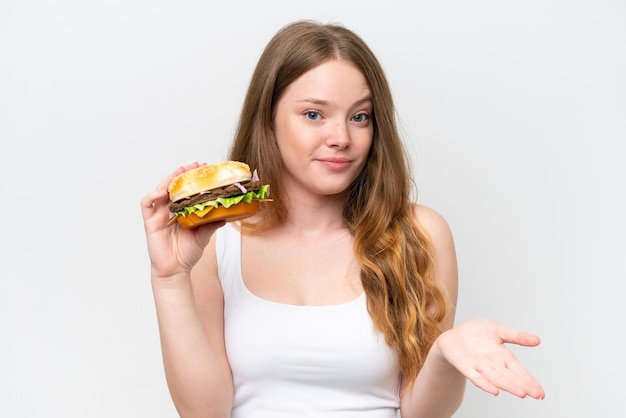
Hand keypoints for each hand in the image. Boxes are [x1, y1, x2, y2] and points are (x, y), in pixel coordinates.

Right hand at [140, 162, 224, 280]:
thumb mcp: (204, 235)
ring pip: (160, 190)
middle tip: (194, 166)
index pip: (185, 189)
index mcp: (181, 210)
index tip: (204, 169)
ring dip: (169, 179)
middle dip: (182, 174)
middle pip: (173, 186)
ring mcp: (158, 214)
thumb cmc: (187, 253)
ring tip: (180, 172)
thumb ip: (212, 224)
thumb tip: (227, 214)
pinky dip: (153, 196)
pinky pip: (147, 204)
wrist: (176, 270)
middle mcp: (169, 209)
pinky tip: (162, 192)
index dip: (192, 178)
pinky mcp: (150, 221)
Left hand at [436, 317, 544, 399]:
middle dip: (523, 385)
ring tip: (521, 393)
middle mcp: (494, 365)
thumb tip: (538, 340)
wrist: (454, 334)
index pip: (519, 371)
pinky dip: (484, 384)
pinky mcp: (466, 366)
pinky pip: (476, 377)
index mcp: (503, 357)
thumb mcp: (499, 330)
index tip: (541, 392)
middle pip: (510, 377)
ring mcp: (480, 367)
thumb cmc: (477, 333)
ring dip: (508, 386)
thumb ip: (517, 336)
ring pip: (496, 379)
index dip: (530, 381)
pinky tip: (494, 391)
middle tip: (537, 395)